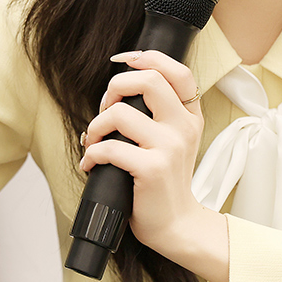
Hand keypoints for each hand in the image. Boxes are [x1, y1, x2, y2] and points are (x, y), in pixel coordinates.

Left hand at [80, 50, 228, 281]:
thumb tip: (121, 89)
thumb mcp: (175, 141)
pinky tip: (91, 164)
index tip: (124, 61)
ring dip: (96, 124)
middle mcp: (184, 127)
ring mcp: (170, 147)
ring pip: (120, 114)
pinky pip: (110, 148)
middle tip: (106, 106)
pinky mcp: (152, 169)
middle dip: (116, 86)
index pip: (178, 71)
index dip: (148, 57)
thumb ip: (160, 114)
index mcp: (190, 116)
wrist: (176, 224)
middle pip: (149, 80)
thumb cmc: (166, 182)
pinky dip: (92, 153)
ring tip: (93, 140)